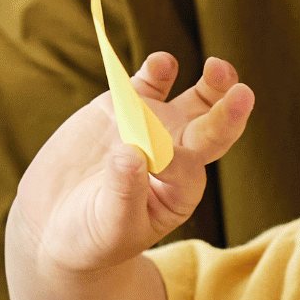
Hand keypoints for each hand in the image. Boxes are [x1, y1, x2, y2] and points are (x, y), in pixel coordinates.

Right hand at [11, 53, 252, 277]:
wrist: (56, 221)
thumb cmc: (90, 236)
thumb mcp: (109, 225)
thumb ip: (122, 192)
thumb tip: (131, 153)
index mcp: (180, 192)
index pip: (188, 169)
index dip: (172, 159)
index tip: (142, 159)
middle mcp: (176, 156)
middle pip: (212, 130)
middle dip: (229, 113)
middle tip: (243, 94)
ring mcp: (154, 127)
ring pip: (195, 100)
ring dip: (212, 83)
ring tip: (218, 68)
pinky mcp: (126, 106)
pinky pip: (150, 83)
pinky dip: (158, 69)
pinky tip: (162, 63)